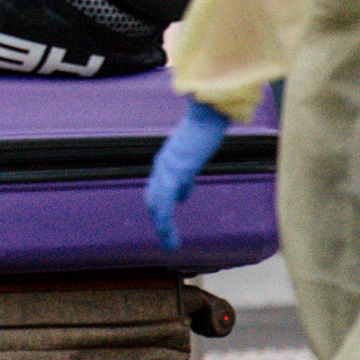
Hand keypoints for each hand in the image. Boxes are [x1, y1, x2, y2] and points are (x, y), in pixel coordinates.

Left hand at [144, 99, 229, 251]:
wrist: (207, 113)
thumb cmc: (205, 129)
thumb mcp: (194, 157)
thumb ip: (186, 177)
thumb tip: (181, 198)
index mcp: (165, 162)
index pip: (155, 190)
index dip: (159, 209)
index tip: (166, 227)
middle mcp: (161, 166)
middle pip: (152, 199)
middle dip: (159, 223)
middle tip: (169, 242)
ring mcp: (166, 169)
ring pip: (156, 204)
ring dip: (162, 228)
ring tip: (170, 245)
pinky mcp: (175, 171)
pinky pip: (164, 201)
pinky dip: (165, 221)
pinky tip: (170, 233)